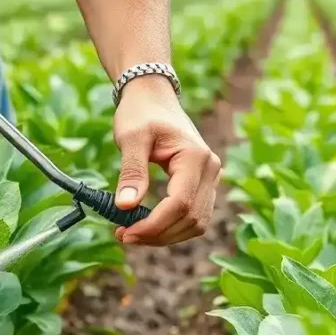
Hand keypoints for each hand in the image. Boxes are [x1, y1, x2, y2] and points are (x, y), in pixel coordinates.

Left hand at [111, 75, 220, 245]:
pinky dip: (172, 228)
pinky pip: (194, 217)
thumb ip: (131, 172)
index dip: (153, 226)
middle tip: (123, 235)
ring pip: (196, 224)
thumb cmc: (141, 113)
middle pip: (191, 219)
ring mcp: (211, 178)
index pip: (180, 204)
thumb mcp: (130, 138)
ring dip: (165, 236)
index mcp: (196, 157)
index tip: (125, 232)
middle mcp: (211, 169)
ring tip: (132, 233)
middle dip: (157, 235)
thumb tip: (125, 206)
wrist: (153, 98)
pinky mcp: (203, 186)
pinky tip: (146, 226)